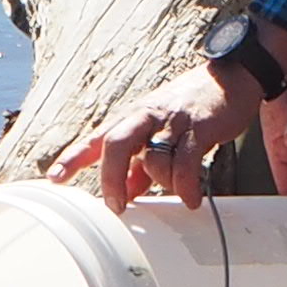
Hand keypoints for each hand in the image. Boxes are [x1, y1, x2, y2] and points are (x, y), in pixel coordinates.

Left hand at [60, 60, 260, 205]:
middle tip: (117, 206)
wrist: (231, 80)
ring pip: (153, 159)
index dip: (73, 157)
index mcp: (132, 118)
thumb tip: (128, 194)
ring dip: (162, 183)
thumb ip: (141, 165)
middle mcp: (146, 116)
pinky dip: (186, 186)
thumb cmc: (191, 110)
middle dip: (111, 178)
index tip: (55, 178)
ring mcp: (172, 121)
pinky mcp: (199, 128)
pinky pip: (186, 163)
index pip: (96, 138)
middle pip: (116, 143)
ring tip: (177, 192)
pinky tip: (191, 198)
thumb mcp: (160, 134)